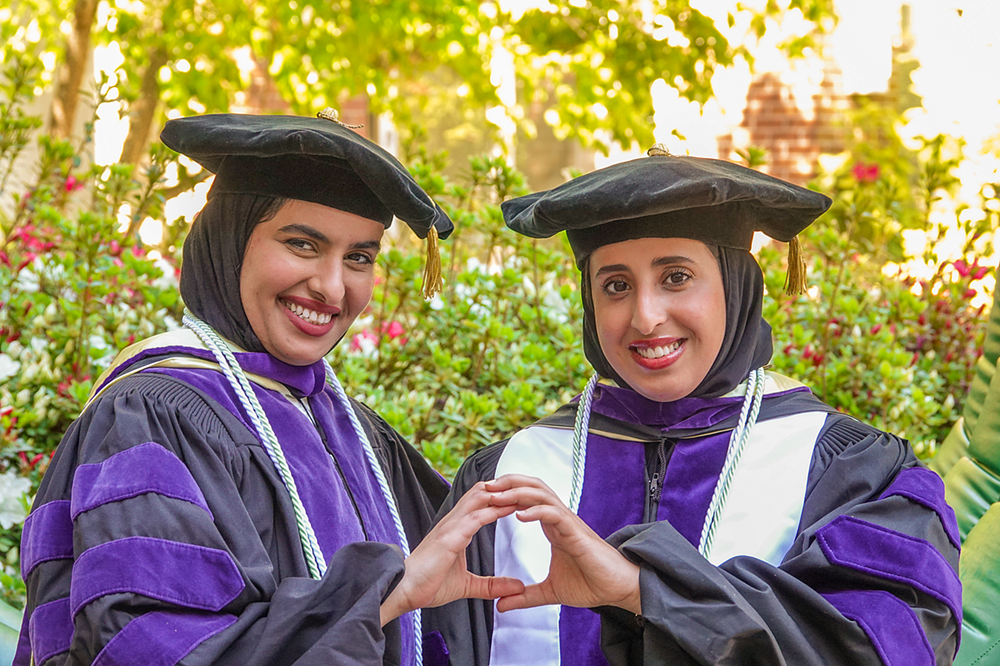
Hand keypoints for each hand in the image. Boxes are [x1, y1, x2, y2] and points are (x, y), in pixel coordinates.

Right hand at [380, 481, 524, 625]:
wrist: (404, 591)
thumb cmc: (428, 585)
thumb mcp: (467, 585)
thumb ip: (491, 585)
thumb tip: (517, 587)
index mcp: (457, 528)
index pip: (483, 503)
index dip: (503, 497)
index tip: (524, 497)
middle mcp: (453, 522)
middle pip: (483, 492)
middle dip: (505, 489)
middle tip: (529, 488)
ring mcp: (450, 527)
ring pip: (479, 499)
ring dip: (502, 494)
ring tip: (524, 491)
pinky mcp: (448, 538)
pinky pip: (473, 518)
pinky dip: (492, 511)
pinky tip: (508, 508)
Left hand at [486, 474, 641, 614]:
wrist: (617, 590)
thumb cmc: (590, 584)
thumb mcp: (550, 592)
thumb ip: (525, 596)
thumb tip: (501, 605)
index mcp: (552, 526)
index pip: (525, 500)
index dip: (504, 496)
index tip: (482, 499)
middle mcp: (559, 518)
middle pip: (531, 487)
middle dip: (507, 483)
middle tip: (483, 487)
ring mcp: (569, 522)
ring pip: (541, 494)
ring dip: (517, 492)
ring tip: (496, 496)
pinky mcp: (577, 532)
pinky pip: (554, 513)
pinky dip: (536, 511)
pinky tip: (520, 515)